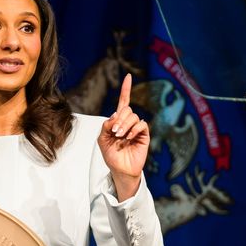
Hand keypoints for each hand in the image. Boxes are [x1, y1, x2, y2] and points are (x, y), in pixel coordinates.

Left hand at [97, 73, 149, 200]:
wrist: (120, 169)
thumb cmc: (111, 155)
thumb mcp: (102, 139)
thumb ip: (106, 125)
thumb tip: (116, 113)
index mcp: (118, 121)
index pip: (123, 102)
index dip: (126, 89)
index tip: (128, 76)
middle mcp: (128, 122)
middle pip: (127, 109)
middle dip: (119, 119)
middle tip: (115, 132)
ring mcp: (137, 128)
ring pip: (133, 116)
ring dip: (124, 125)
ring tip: (120, 137)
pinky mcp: (144, 135)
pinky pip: (142, 124)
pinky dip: (133, 129)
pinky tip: (128, 138)